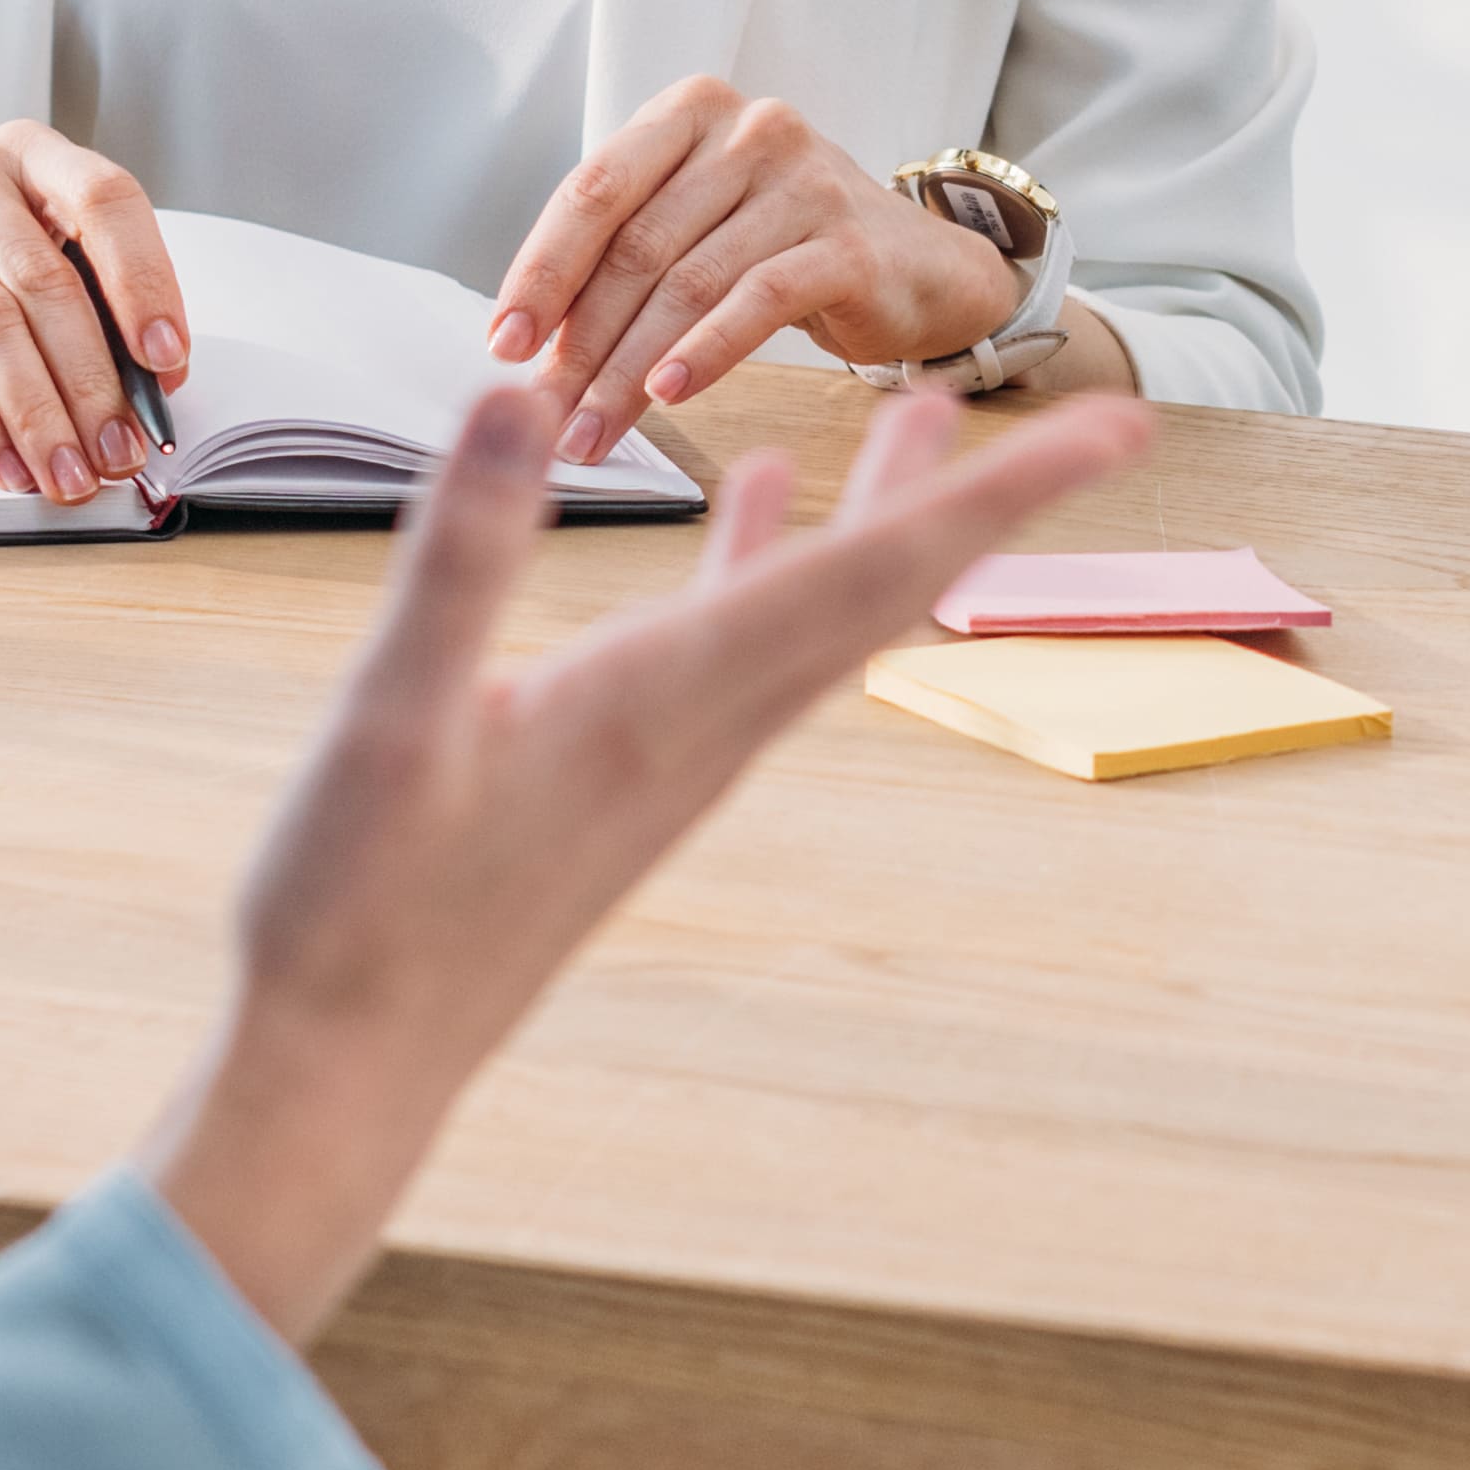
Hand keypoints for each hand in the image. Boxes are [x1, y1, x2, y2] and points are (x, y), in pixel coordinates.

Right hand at [0, 128, 189, 509]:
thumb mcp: (20, 274)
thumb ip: (85, 310)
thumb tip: (151, 391)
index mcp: (25, 156)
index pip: (105, 198)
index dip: (145, 281)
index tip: (167, 360)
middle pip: (47, 280)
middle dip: (93, 380)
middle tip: (120, 449)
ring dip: (39, 414)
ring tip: (69, 472)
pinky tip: (6, 468)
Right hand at [139, 376, 1149, 1340]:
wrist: (353, 1068)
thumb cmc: (361, 912)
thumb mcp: (390, 721)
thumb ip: (457, 558)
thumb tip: (517, 402)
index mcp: (671, 702)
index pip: (871, 579)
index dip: (997, 495)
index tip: (1116, 436)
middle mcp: (705, 726)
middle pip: (881, 592)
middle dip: (978, 493)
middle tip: (1087, 421)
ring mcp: (676, 752)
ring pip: (819, 612)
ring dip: (883, 516)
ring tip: (919, 421)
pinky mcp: (633, 767)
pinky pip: (741, 639)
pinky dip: (767, 558)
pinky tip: (752, 505)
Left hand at [484, 76, 1034, 462]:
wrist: (919, 266)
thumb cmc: (785, 246)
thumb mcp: (700, 224)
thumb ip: (625, 256)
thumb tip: (533, 343)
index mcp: (691, 112)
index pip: (595, 190)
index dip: (543, 271)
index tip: (506, 344)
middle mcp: (749, 129)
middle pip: (637, 245)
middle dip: (582, 340)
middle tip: (546, 411)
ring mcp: (804, 180)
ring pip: (689, 282)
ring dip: (629, 368)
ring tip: (594, 428)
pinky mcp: (848, 242)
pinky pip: (758, 301)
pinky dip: (706, 351)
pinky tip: (671, 392)